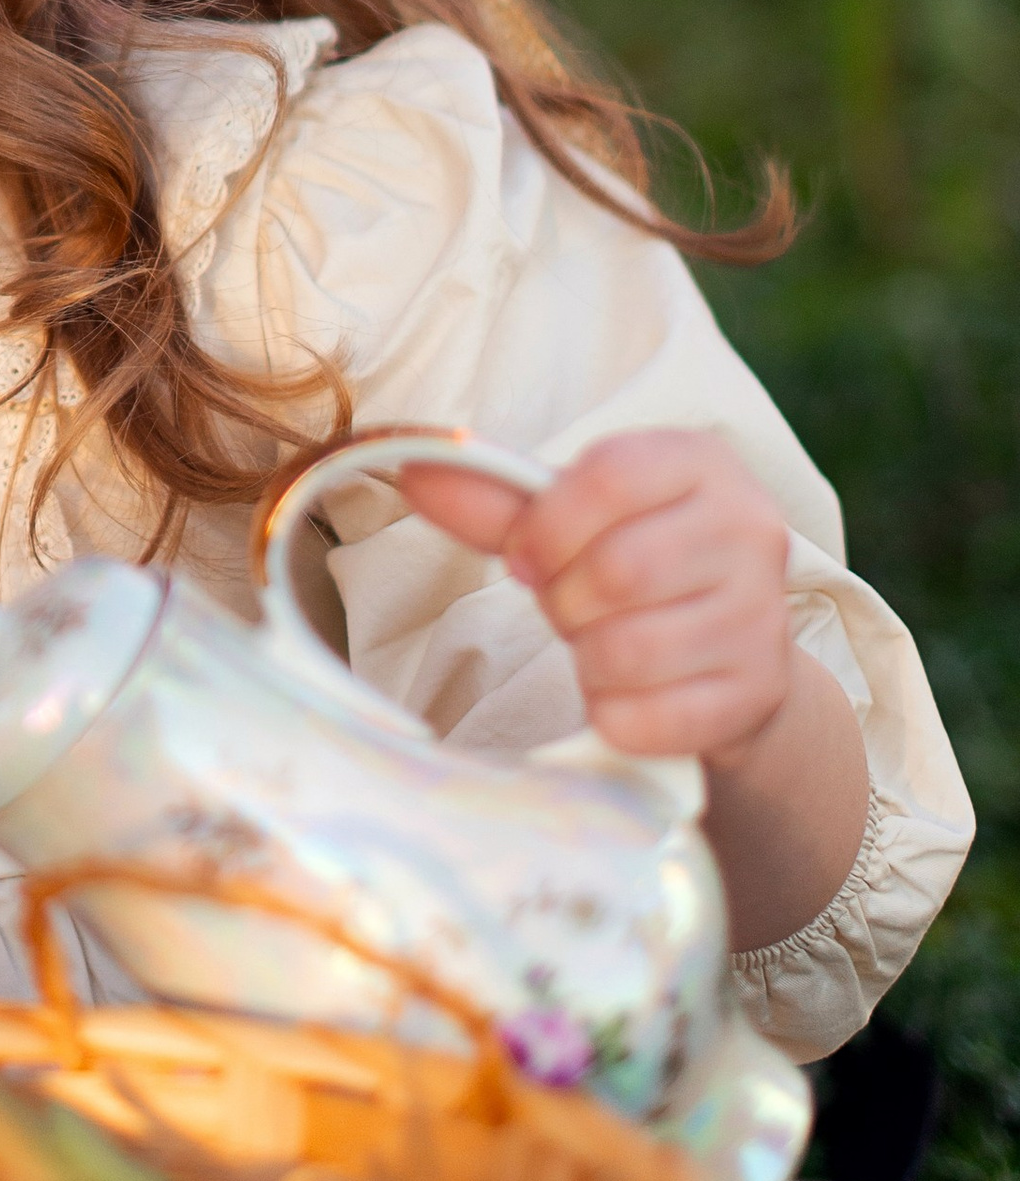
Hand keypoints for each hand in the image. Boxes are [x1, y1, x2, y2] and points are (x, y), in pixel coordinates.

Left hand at [398, 429, 794, 767]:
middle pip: (617, 570)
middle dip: (563, 599)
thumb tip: (418, 468)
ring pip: (629, 650)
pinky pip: (646, 718)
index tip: (526, 556)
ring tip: (599, 642)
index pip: (609, 477)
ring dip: (586, 658)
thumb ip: (498, 498)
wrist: (724, 655)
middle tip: (567, 605)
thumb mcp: (574, 518)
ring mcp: (762, 617)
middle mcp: (751, 530)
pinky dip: (611, 712)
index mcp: (703, 463)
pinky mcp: (755, 695)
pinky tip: (625, 691)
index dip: (545, 526)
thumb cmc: (636, 564)